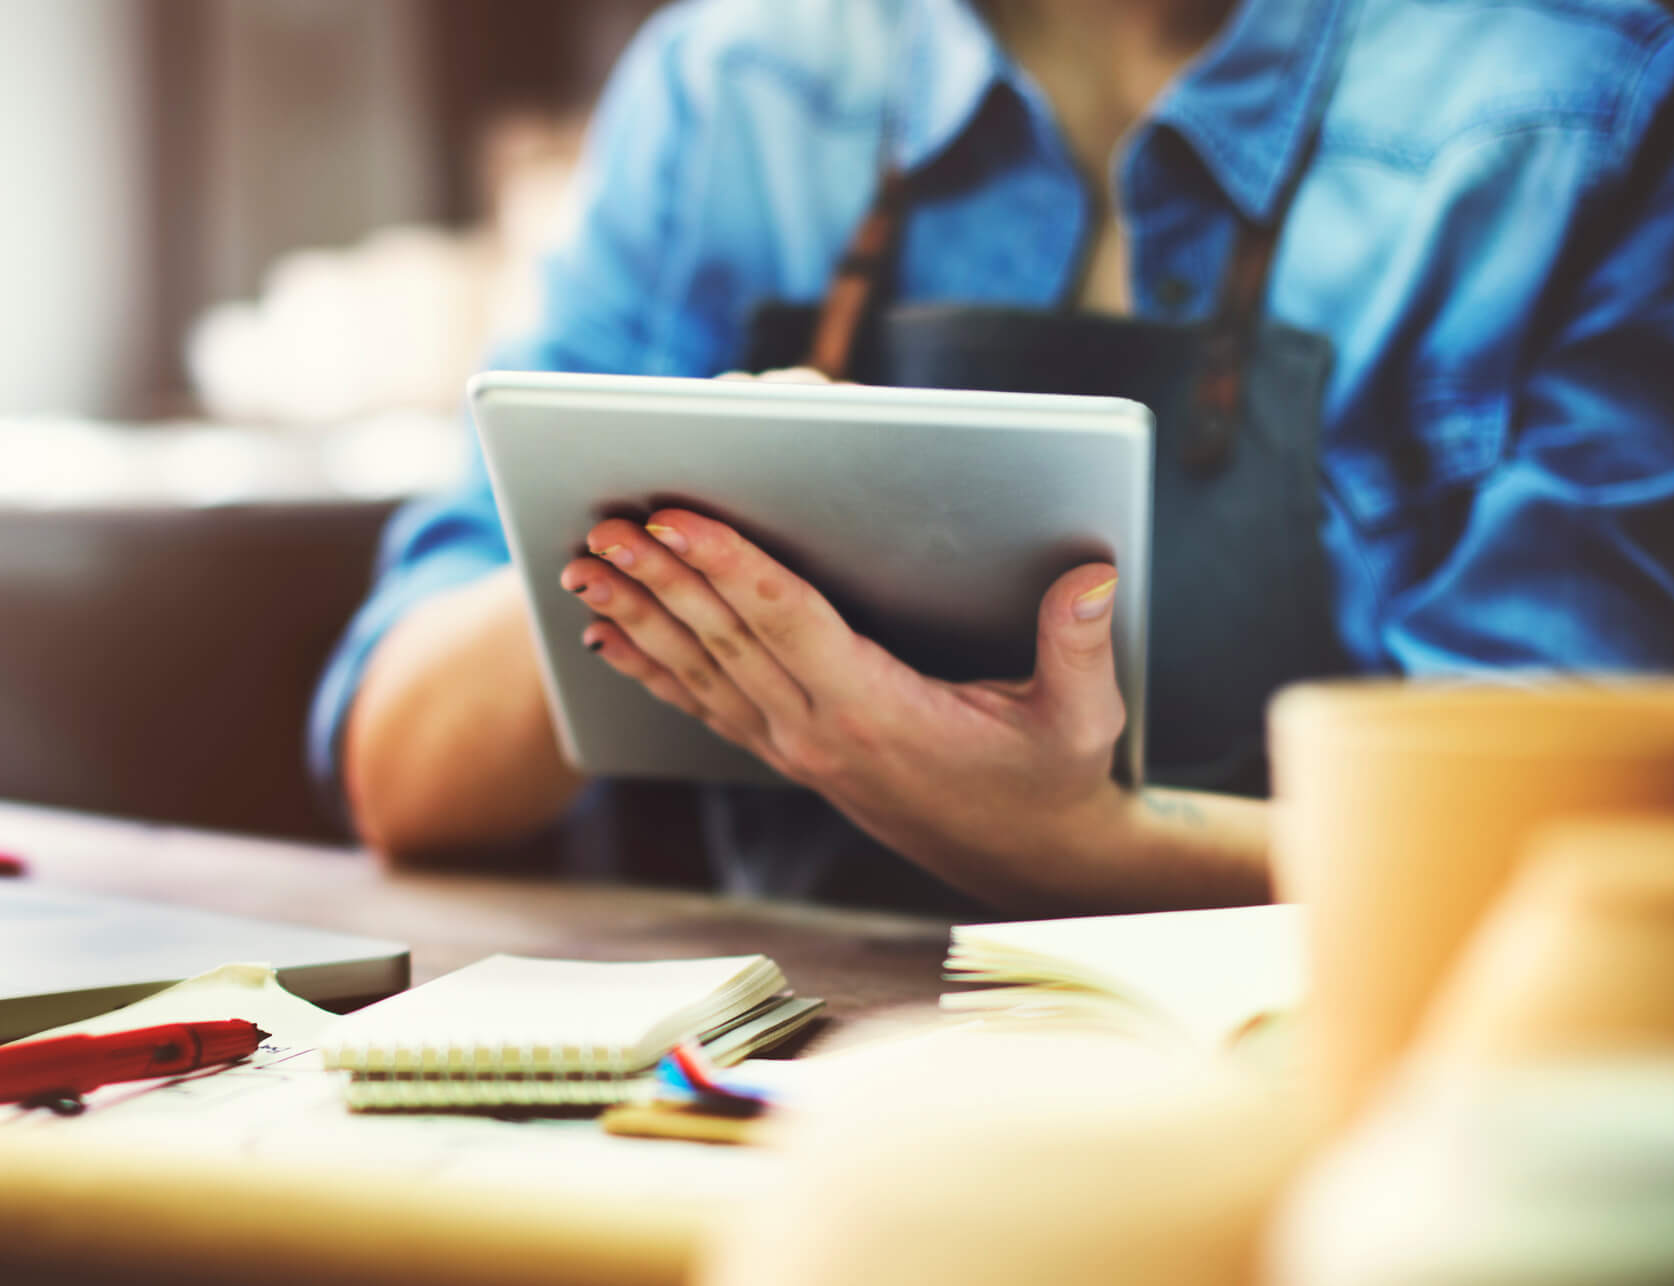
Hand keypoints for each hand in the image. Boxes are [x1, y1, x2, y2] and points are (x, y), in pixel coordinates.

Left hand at [561, 509, 1132, 910]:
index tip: (676, 519)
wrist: (1023, 860)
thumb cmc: (1051, 778)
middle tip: (602, 525)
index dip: (729, 565)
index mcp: (875, 711)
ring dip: (636, 614)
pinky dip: (649, 666)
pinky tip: (605, 635)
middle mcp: (816, 732)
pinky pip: (702, 704)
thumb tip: (1092, 574)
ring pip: (698, 669)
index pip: (786, 622)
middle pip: (722, 638)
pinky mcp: (786, 752)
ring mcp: (792, 747)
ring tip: (582, 565)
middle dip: (658, 577)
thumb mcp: (1082, 718)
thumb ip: (1081, 645)